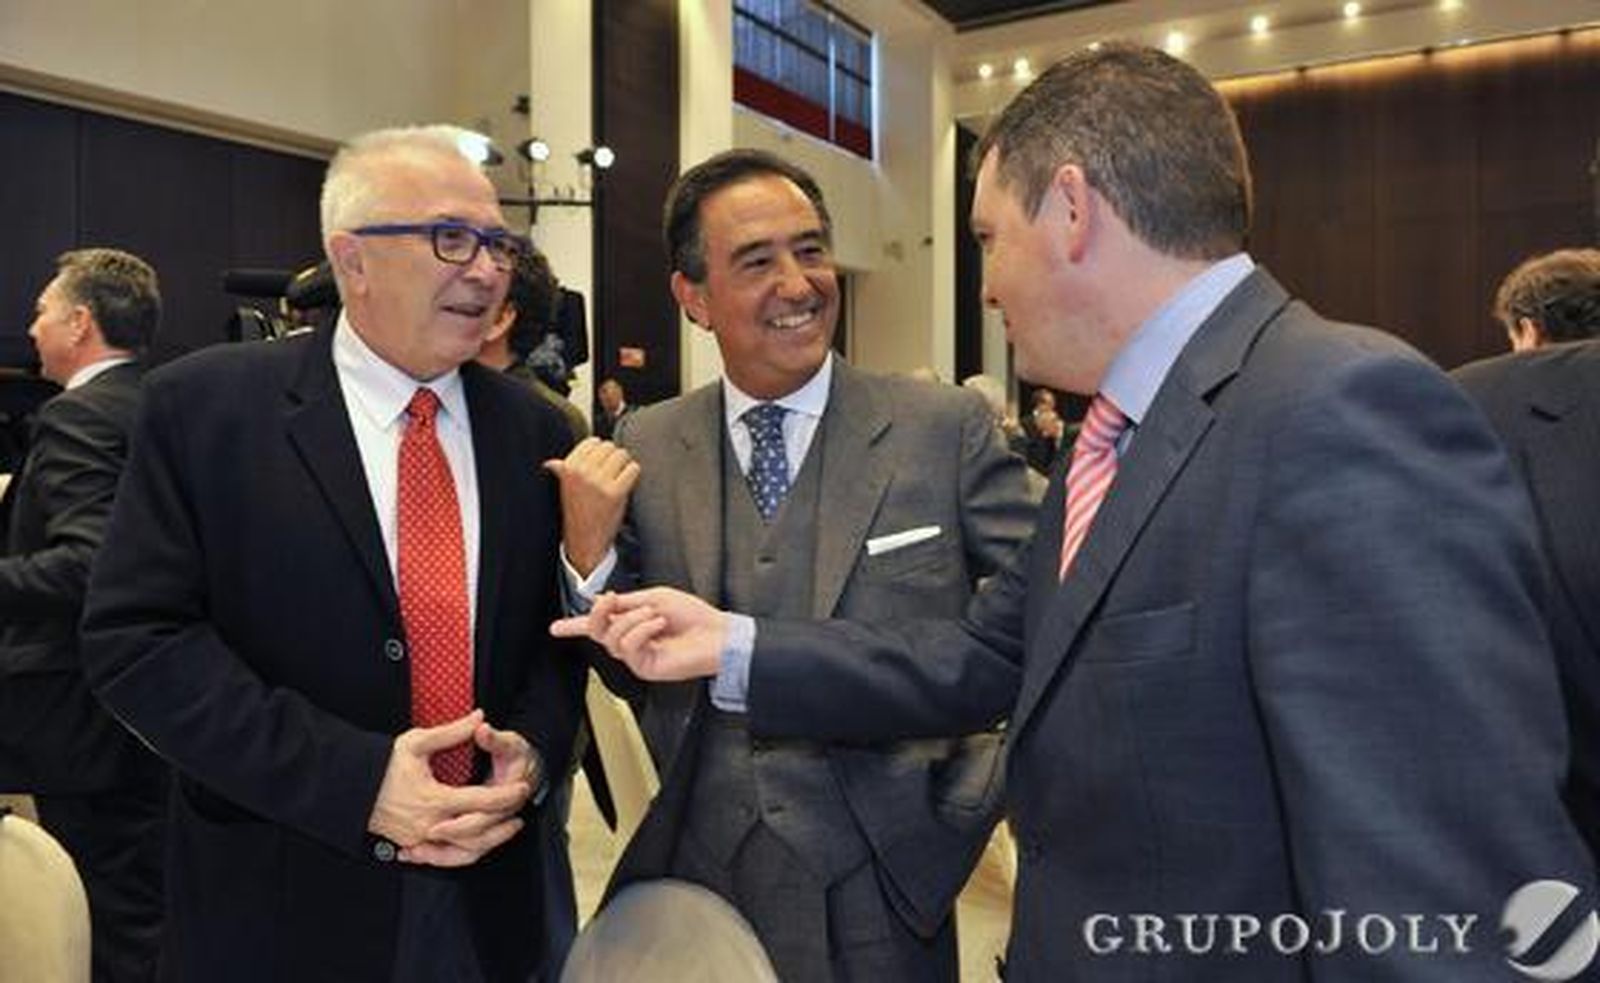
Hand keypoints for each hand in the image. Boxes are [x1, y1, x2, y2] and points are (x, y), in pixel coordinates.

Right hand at [367, 710, 531, 865]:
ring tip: (507, 828)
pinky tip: (479, 844)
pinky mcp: (413, 846)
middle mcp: (430, 824)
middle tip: (522, 808)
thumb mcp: (416, 743)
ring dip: (490, 842)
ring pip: (464, 852)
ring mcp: (420, 839)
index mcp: (434, 799)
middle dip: (504, 822)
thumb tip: (479, 717)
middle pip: (478, 832)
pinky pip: (445, 857)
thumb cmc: (383, 765)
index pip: (481, 801)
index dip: (507, 796)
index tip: (522, 787)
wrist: (351, 788)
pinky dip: (465, 853)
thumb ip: (452, 732)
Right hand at [545, 437, 639, 575]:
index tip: (600, 464)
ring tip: (617, 478)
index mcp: (568, 468)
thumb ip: (562, 472)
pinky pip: (633, 469)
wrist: (585, 539)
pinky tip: (625, 485)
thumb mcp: (564, 489)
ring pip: (622, 455)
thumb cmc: (577, 512)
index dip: (600, 452)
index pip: (592, 442)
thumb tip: (551, 463)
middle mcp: (582, 472)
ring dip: (624, 465)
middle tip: (611, 474)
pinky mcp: (616, 492)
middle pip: (609, 447)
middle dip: (613, 458)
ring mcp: (599, 482)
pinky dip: (632, 475)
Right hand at [551, 587, 726, 680]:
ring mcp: (637, 657)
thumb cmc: (693, 616)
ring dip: (633, 620)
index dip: (574, 626)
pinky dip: (642, 630)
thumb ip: (626, 602)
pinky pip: (629, 647)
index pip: (598, 626)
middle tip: (611, 600)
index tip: (555, 628)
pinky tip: (659, 626)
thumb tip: (600, 599)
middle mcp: (631, 642)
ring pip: (612, 638)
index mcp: (632, 624)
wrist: (716, 634)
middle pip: (597, 631)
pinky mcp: (645, 667)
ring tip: (656, 616)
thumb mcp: (654, 598)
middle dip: (599, 613)